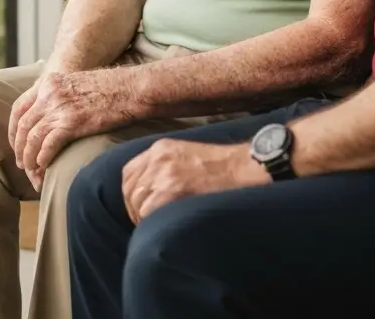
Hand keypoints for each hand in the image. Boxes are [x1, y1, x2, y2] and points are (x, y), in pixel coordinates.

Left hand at [10, 69, 135, 190]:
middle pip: (24, 126)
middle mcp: (50, 94)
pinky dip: (43, 159)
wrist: (132, 87)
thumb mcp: (78, 83)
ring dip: (30, 160)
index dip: (14, 130)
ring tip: (33, 174)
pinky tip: (44, 168)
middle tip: (22, 166)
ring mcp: (60, 108)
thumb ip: (63, 95)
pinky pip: (48, 146)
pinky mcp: (72, 122)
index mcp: (49, 83)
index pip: (19, 108)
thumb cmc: (113, 88)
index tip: (17, 145)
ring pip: (33, 139)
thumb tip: (55, 117)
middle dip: (20, 149)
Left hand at [121, 139, 266, 223]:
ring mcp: (163, 173)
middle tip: (146, 222)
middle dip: (134, 208)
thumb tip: (152, 191)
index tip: (139, 206)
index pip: (129, 172)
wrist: (244, 167)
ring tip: (157, 226)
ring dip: (143, 217)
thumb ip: (166, 167)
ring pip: (137, 202)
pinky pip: (148, 211)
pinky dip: (151, 222)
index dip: (131, 193)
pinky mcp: (171, 189)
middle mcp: (158, 158)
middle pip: (129, 189)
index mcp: (161, 148)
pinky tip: (163, 226)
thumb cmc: (223, 167)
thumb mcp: (188, 156)